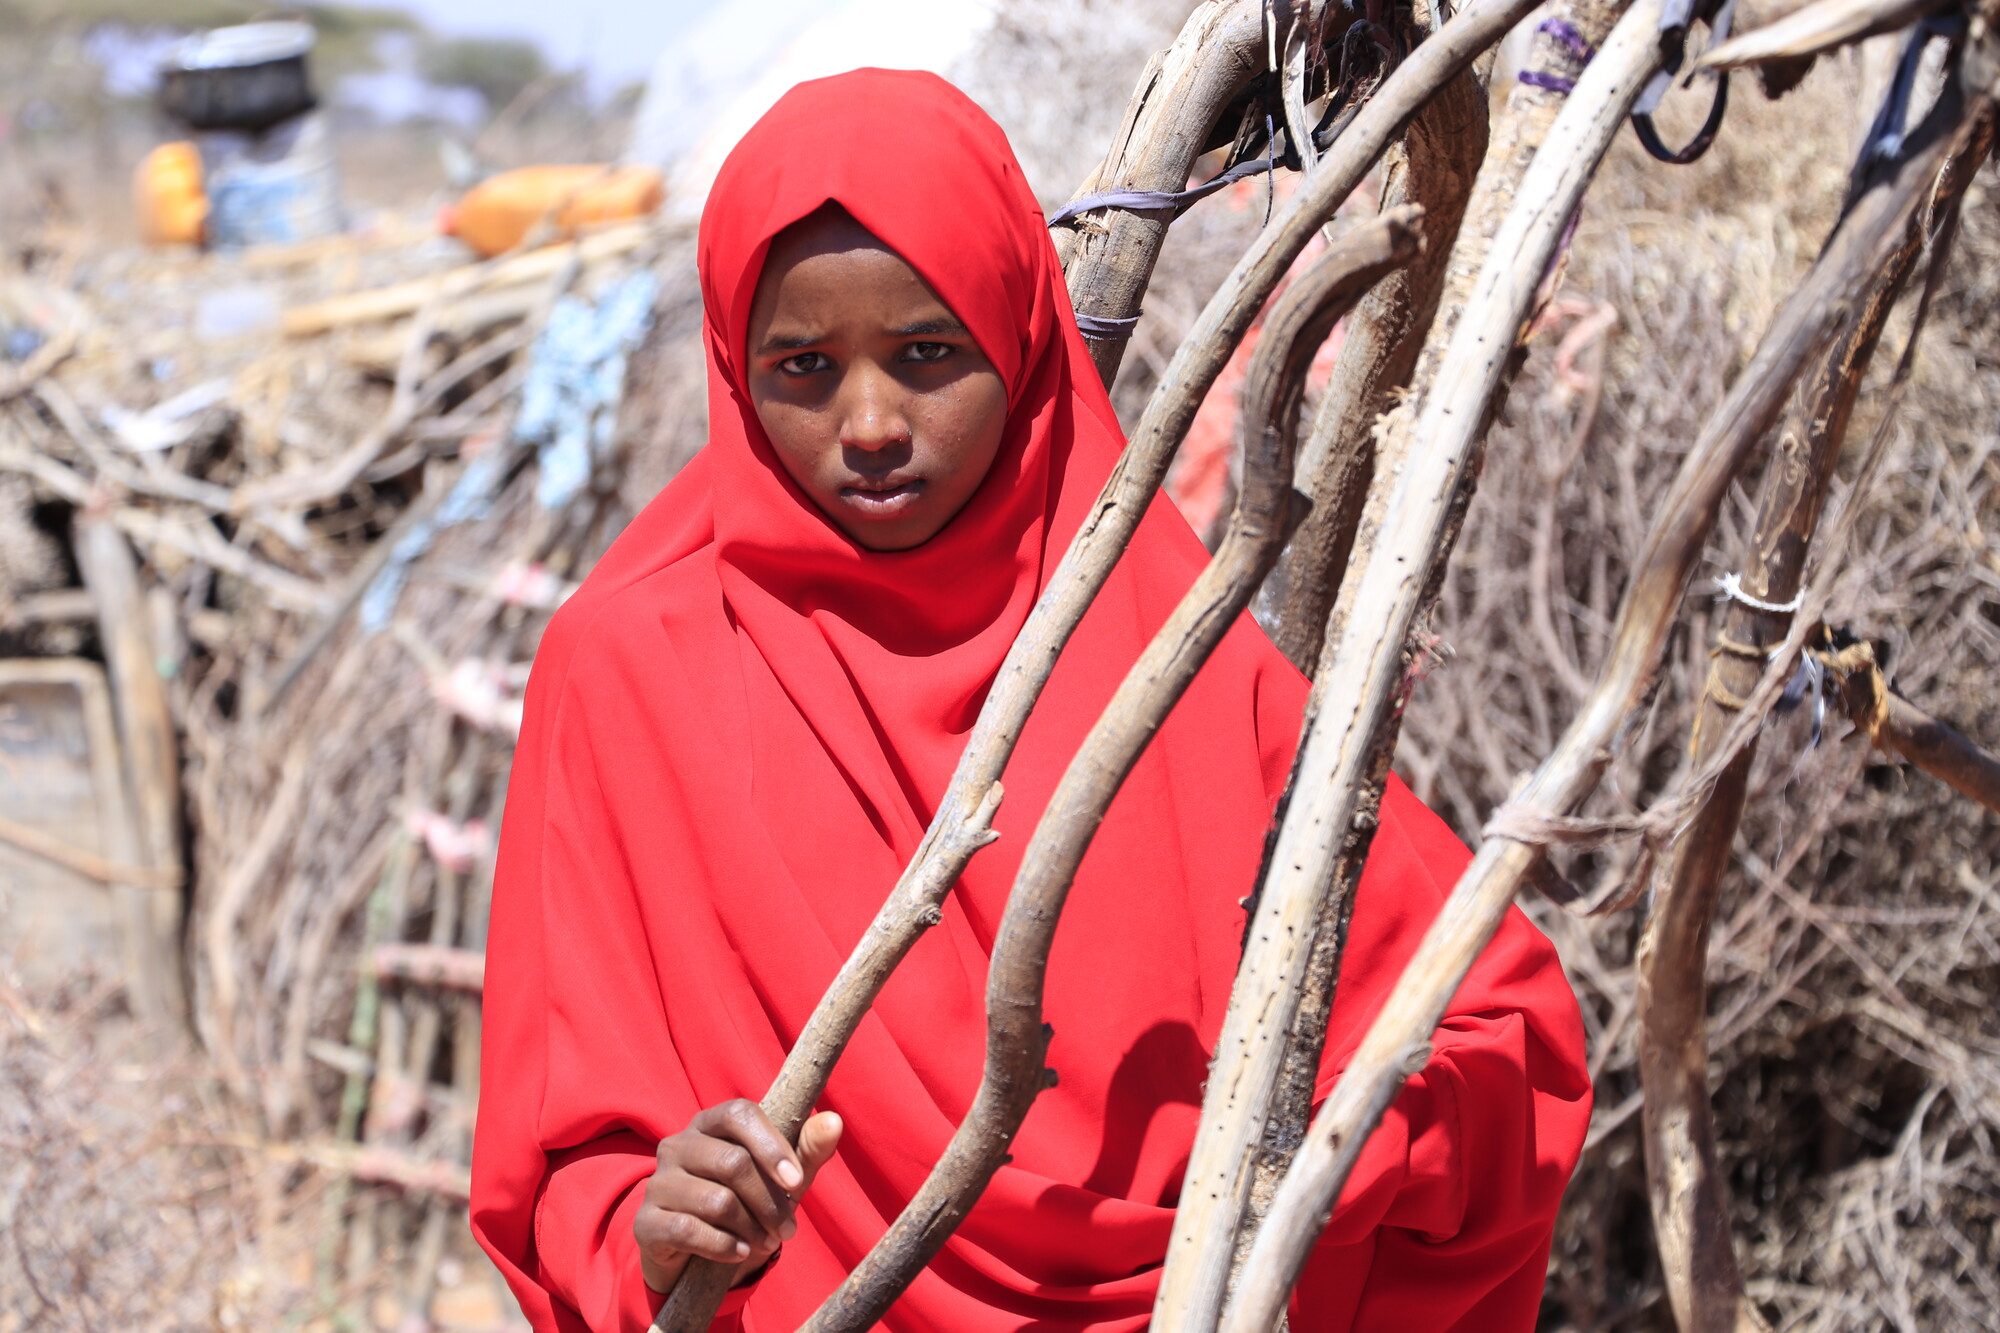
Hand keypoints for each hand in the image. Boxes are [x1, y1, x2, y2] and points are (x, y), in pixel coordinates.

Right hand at [636, 1101, 842, 1293]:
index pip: (740, 1113)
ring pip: (716, 1201)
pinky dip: (723, 1246)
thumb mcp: (781, 1180)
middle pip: (732, 1163)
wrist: (697, 1255)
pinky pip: (689, 1230)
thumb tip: (834, 1121)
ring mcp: (657, 1182)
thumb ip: (807, 1150)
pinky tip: (739, 1253)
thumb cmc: (746, 1203)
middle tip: (788, 1230)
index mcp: (711, 1122)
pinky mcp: (646, 1221)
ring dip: (751, 1229)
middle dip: (769, 1202)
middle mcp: (678, 1144)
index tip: (797, 1182)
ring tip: (765, 1243)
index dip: (772, 1145)